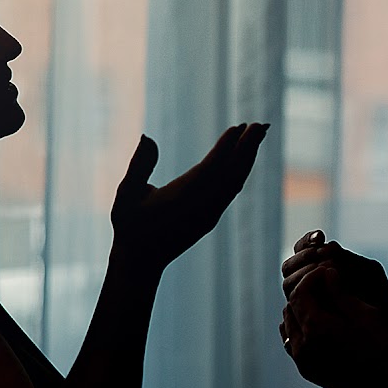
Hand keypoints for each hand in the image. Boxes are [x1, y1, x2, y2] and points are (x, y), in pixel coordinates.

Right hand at [110, 123, 267, 274]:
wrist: (140, 262)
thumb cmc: (129, 226)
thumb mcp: (126, 195)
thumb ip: (140, 165)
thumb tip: (147, 137)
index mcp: (182, 199)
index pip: (211, 168)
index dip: (227, 147)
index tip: (239, 127)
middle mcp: (202, 207)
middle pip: (232, 173)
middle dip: (247, 148)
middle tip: (261, 125)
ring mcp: (210, 214)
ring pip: (235, 182)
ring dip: (247, 157)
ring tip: (258, 134)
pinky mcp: (210, 218)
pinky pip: (231, 190)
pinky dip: (240, 171)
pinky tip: (244, 157)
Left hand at [279, 264, 387, 387]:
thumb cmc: (385, 348)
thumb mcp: (366, 314)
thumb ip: (341, 293)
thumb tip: (327, 272)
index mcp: (316, 328)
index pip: (301, 292)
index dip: (313, 277)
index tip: (329, 271)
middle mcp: (304, 347)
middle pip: (291, 307)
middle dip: (306, 292)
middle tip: (326, 283)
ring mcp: (304, 362)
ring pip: (290, 326)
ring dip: (302, 310)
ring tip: (325, 302)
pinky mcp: (309, 373)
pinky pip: (294, 344)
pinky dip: (302, 329)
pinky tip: (322, 324)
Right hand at [281, 230, 387, 312]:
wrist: (386, 324)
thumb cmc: (378, 295)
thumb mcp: (367, 272)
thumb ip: (347, 259)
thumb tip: (326, 246)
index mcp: (320, 266)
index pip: (301, 248)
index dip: (307, 241)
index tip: (320, 237)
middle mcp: (308, 283)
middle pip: (289, 266)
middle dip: (303, 257)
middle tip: (318, 256)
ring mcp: (306, 301)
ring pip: (289, 284)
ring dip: (302, 274)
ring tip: (323, 273)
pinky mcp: (307, 318)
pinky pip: (295, 304)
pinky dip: (305, 294)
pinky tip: (322, 291)